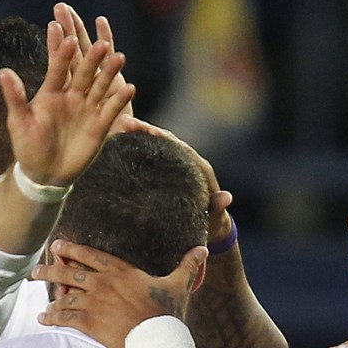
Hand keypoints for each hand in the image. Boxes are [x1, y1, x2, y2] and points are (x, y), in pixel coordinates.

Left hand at [2, 7, 133, 186]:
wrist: (45, 173)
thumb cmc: (28, 146)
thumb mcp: (19, 122)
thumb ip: (15, 98)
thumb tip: (3, 72)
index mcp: (51, 91)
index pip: (58, 68)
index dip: (61, 53)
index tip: (66, 36)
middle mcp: (72, 95)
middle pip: (84, 72)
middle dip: (92, 58)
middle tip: (100, 43)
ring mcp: (87, 108)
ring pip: (101, 86)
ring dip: (110, 72)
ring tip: (119, 58)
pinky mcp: (100, 124)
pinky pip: (111, 110)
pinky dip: (120, 100)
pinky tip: (130, 89)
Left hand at [36, 239, 207, 347]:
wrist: (159, 340)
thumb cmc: (168, 314)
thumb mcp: (178, 286)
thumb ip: (187, 266)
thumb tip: (203, 250)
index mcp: (121, 271)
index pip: (90, 256)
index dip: (72, 250)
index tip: (58, 245)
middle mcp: (104, 283)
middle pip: (70, 272)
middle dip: (51, 269)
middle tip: (37, 269)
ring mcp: (95, 303)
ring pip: (64, 295)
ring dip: (49, 295)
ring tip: (39, 296)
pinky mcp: (90, 323)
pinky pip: (65, 317)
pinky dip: (52, 317)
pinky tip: (44, 318)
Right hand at [114, 115, 234, 243]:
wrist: (210, 226)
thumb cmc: (213, 223)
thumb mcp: (216, 218)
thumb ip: (219, 207)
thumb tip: (227, 197)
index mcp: (200, 170)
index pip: (182, 149)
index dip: (167, 140)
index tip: (151, 131)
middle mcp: (188, 162)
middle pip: (167, 141)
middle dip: (147, 130)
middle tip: (126, 122)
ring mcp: (176, 165)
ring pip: (158, 145)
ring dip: (140, 134)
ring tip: (121, 124)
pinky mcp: (167, 171)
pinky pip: (152, 156)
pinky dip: (138, 147)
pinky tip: (120, 140)